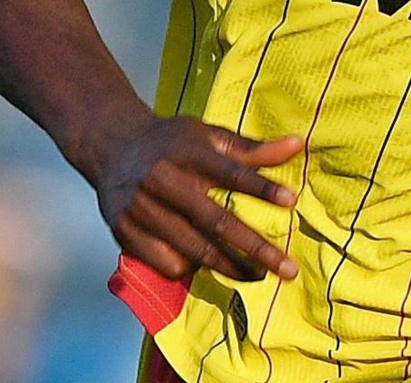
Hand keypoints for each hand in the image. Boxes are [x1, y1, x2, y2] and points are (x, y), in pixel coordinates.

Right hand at [82, 112, 304, 282]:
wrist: (112, 145)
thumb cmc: (170, 141)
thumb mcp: (208, 136)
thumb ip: (252, 148)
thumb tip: (298, 145)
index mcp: (187, 152)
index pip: (231, 173)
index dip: (261, 188)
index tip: (292, 202)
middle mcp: (163, 180)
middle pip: (216, 222)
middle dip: (255, 249)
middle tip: (287, 269)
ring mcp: (142, 209)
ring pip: (194, 250)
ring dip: (230, 267)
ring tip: (258, 275)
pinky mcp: (125, 231)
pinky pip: (167, 263)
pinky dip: (191, 268)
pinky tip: (206, 263)